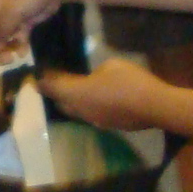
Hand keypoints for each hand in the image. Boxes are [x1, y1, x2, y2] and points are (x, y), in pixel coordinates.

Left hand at [39, 57, 165, 131]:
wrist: (155, 106)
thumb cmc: (129, 82)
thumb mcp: (110, 66)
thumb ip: (95, 72)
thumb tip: (93, 78)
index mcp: (75, 94)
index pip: (51, 87)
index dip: (42, 80)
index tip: (37, 75)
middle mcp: (80, 110)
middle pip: (60, 102)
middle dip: (55, 92)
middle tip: (54, 80)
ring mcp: (94, 120)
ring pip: (75, 111)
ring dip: (71, 101)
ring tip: (73, 89)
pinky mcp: (107, 125)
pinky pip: (90, 114)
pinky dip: (87, 106)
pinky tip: (95, 99)